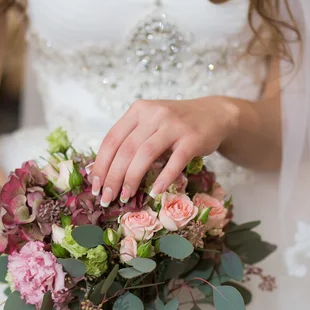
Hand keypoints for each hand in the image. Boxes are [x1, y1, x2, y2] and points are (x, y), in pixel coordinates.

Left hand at [90, 96, 238, 205]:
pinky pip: (175, 162)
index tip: (95, 186)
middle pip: (126, 150)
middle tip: (106, 199)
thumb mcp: (150, 124)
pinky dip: (163, 178)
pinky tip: (155, 193)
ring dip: (132, 179)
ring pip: (145, 155)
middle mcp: (154, 114)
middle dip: (113, 177)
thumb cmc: (175, 125)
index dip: (100, 164)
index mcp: (138, 111)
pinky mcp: (193, 139)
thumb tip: (103, 172)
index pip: (112, 139)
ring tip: (124, 198)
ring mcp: (174, 125)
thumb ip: (130, 140)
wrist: (214, 115)